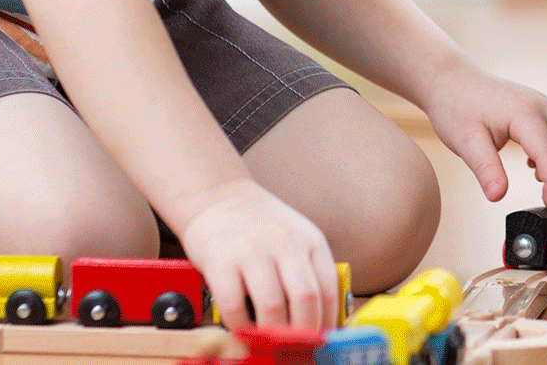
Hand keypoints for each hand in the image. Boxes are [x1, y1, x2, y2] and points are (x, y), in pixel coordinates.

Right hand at [175, 179, 341, 330]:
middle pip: (305, 300)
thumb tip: (323, 320)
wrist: (217, 196)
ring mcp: (252, 252)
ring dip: (273, 334)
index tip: (322, 342)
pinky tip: (242, 330)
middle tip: (297, 350)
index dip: (327, 323)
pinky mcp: (221, 261)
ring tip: (271, 344)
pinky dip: (240, 327)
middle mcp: (285, 245)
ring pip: (272, 307)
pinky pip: (234, 306)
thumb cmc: (260, 225)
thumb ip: (310, 272)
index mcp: (311, 242)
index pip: (329, 290)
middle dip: (304, 334)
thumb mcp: (297, 238)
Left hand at [422, 69, 546, 208]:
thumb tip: (498, 196)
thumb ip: (486, 170)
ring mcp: (544, 104)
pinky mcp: (542, 108)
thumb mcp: (465, 142)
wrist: (451, 79)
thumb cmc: (456, 107)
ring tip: (538, 171)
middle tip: (543, 185)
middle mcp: (541, 106)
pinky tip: (533, 159)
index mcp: (524, 114)